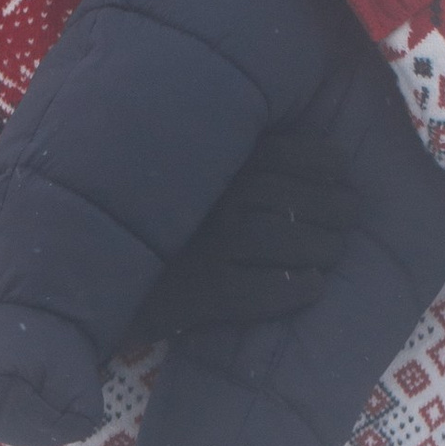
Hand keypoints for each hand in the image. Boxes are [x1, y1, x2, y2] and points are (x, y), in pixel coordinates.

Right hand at [138, 127, 355, 339]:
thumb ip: (238, 154)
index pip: (291, 152)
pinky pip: (267, 291)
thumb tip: (319, 153)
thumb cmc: (157, 222)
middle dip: (337, 211)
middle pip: (297, 198)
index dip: (328, 167)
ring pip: (289, 240)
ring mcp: (210, 245)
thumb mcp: (192, 170)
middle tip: (346, 223)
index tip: (340, 178)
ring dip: (324, 249)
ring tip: (330, 256)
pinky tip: (312, 286)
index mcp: (217, 161)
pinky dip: (299, 289)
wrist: (98, 276)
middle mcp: (215, 197)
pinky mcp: (204, 293)